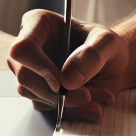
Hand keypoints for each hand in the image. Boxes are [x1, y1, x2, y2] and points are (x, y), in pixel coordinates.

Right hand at [7, 8, 130, 121]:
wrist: (111, 65)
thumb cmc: (104, 45)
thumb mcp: (108, 42)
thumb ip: (92, 55)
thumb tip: (67, 79)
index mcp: (38, 24)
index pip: (23, 47)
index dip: (39, 67)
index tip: (60, 84)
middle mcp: (28, 49)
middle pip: (26, 76)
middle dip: (57, 93)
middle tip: (87, 96)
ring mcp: (30, 72)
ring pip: (35, 95)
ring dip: (69, 103)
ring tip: (99, 96)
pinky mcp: (38, 92)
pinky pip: (47, 108)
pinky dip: (72, 111)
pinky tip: (93, 105)